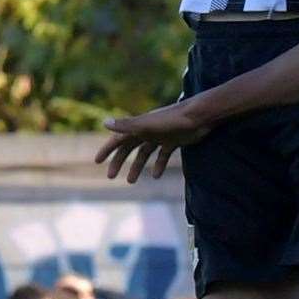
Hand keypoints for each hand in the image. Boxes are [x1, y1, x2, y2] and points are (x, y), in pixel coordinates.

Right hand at [96, 98, 213, 181]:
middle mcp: (148, 130)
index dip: (107, 149)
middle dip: (119, 161)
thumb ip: (127, 125)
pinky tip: (156, 176)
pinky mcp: (175, 141)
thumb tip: (104, 122)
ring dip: (137, 166)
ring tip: (131, 182)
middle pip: (129, 148)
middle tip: (111, 177)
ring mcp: (162, 136)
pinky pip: (163, 155)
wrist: (201, 116)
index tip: (97, 161)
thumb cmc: (173, 120)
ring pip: (145, 153)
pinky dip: (158, 165)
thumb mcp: (148, 125)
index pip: (118, 138)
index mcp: (139, 126)